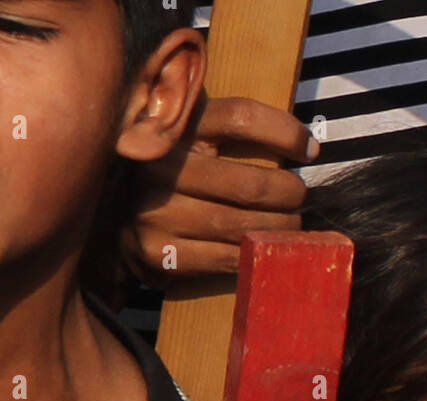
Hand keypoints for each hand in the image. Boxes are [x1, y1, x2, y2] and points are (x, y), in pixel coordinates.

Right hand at [121, 93, 319, 281]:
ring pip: (242, 225)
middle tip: (300, 198)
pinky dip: (254, 255)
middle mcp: (163, 167)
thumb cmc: (173, 177)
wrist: (116, 222)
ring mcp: (158, 213)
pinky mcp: (159, 253)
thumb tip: (303, 146)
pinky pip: (226, 258)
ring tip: (292, 227)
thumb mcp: (193, 140)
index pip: (241, 118)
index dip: (284, 133)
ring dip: (279, 230)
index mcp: (175, 128)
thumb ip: (229, 133)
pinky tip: (265, 249)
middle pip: (250, 184)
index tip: (310, 150)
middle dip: (288, 194)